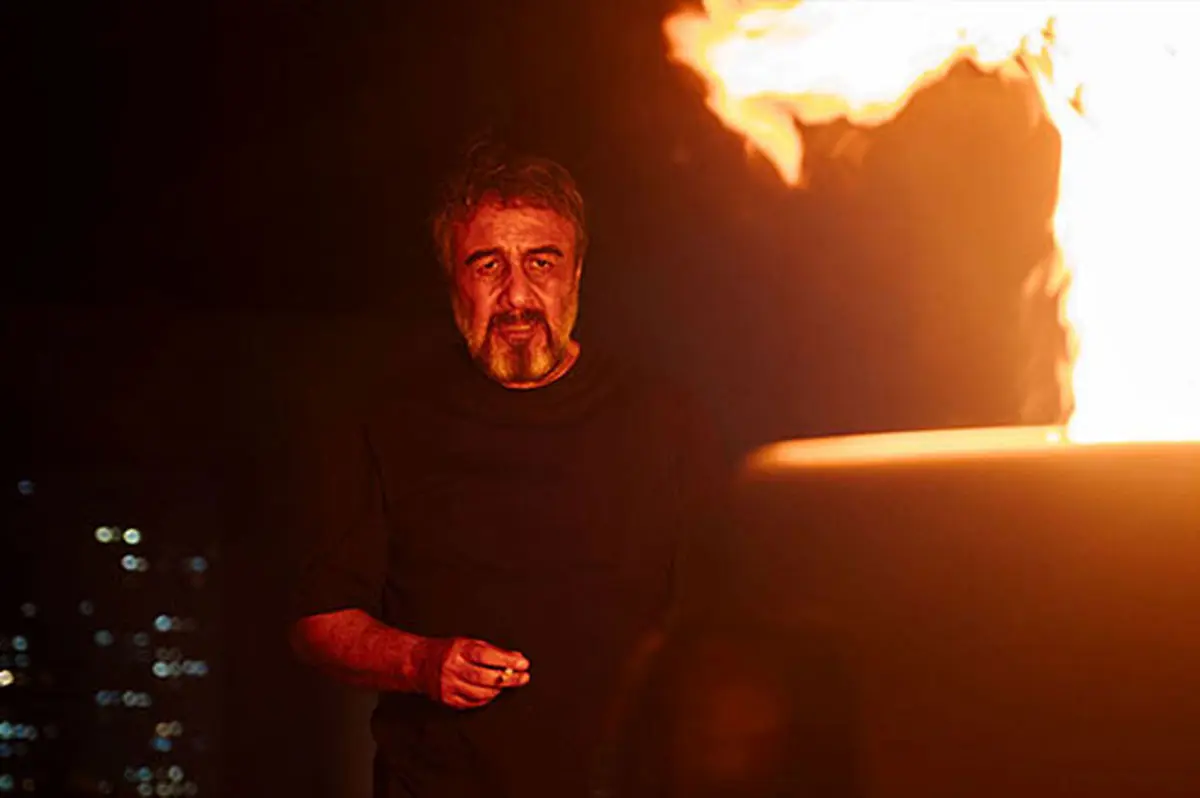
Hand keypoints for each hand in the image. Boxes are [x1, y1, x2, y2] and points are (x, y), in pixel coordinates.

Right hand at [416, 637, 530, 709]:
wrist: (419, 664)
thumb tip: (517, 658)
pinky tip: (491, 693)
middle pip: (485, 677)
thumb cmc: (447, 651)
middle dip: (508, 678)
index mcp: (459, 650)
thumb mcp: (469, 643)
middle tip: (523, 678)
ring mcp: (449, 686)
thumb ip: (493, 651)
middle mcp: (452, 668)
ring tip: (506, 684)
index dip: (507, 660)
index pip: (487, 656)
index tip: (523, 663)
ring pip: (480, 693)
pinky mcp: (447, 699)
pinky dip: (485, 698)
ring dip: (498, 689)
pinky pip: (472, 703)